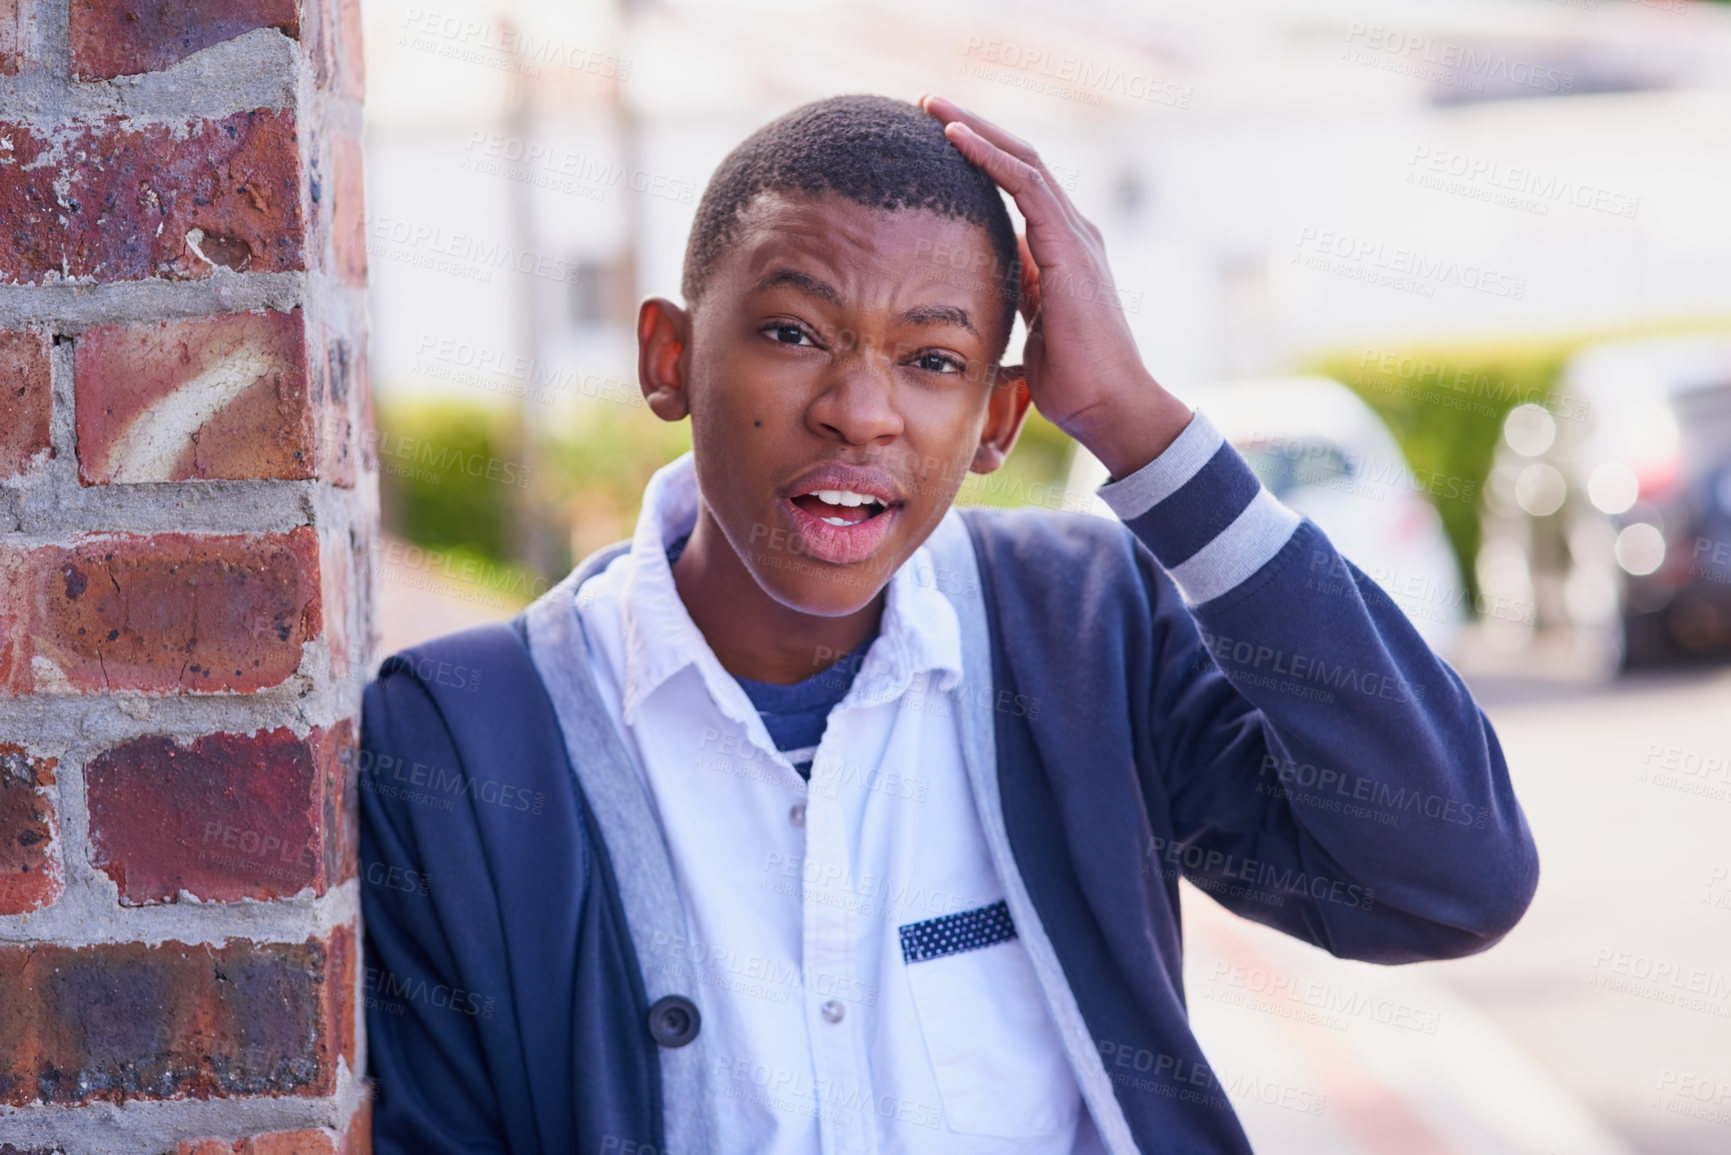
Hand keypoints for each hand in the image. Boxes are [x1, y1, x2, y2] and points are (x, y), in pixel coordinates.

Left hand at [917, 93, 1193, 479]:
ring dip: (976, 129)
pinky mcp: (1069, 250)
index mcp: (1062, 249)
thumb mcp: (1033, 325)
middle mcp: (1073, 233)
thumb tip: (990, 279)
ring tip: (935, 106)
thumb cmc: (1072, 378)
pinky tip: (958, 138)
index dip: (982, 157)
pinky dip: (990, 157)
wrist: (1108, 406)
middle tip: (930, 104)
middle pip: (1021, 161)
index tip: (938, 139)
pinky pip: (1028, 186)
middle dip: (975, 128)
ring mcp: (1075, 237)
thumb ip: (1020, 293)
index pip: (1020, 186)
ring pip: (1024, 161)